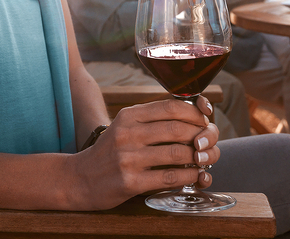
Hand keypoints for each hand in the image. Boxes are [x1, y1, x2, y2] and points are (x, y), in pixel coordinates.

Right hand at [73, 97, 219, 208]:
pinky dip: (188, 176)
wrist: (80, 178)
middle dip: (202, 136)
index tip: (205, 121)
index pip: (170, 106)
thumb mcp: (125, 126)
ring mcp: (128, 158)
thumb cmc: (110, 151)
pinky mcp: (130, 182)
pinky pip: (169, 177)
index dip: (194, 113)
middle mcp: (128, 133)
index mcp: (129, 115)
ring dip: (199, 157)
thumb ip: (152, 119)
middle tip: (210, 143)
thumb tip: (194, 114)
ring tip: (205, 159)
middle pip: (178, 129)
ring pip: (178, 153)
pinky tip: (195, 175)